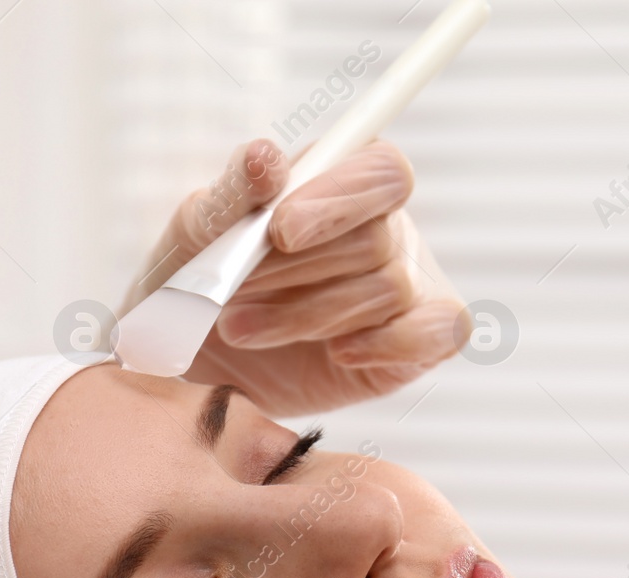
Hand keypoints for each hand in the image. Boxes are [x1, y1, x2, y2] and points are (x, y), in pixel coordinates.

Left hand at [120, 139, 464, 416]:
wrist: (190, 367)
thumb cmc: (195, 288)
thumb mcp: (194, 239)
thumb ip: (231, 197)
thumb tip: (265, 158)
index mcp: (340, 184)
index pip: (379, 169)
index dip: (338, 198)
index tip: (280, 232)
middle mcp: (384, 230)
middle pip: (377, 236)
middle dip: (298, 270)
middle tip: (231, 291)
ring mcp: (407, 288)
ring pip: (388, 288)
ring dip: (307, 314)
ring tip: (239, 328)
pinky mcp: (413, 346)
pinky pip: (439, 333)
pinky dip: (389, 343)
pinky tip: (338, 354)